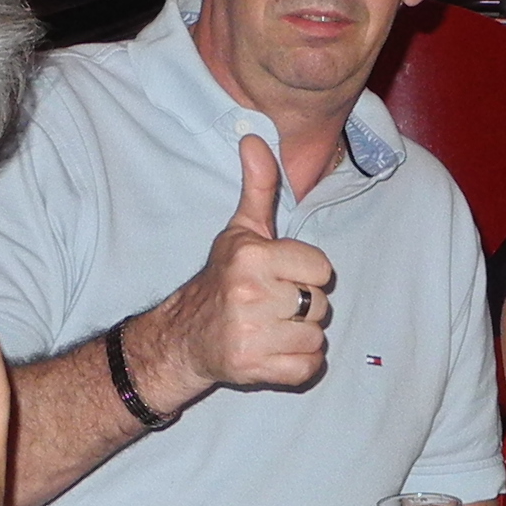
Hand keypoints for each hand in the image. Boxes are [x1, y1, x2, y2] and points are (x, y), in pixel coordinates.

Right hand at [139, 138, 333, 398]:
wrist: (183, 338)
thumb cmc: (221, 280)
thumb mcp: (240, 232)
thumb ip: (259, 187)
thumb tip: (255, 137)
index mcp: (253, 257)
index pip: (322, 269)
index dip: (307, 274)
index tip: (281, 277)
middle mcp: (250, 294)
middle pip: (320, 305)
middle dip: (303, 307)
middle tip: (272, 306)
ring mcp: (251, 334)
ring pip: (316, 338)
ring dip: (300, 337)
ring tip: (271, 328)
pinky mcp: (254, 368)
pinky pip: (307, 367)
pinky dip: (297, 365)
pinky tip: (273, 351)